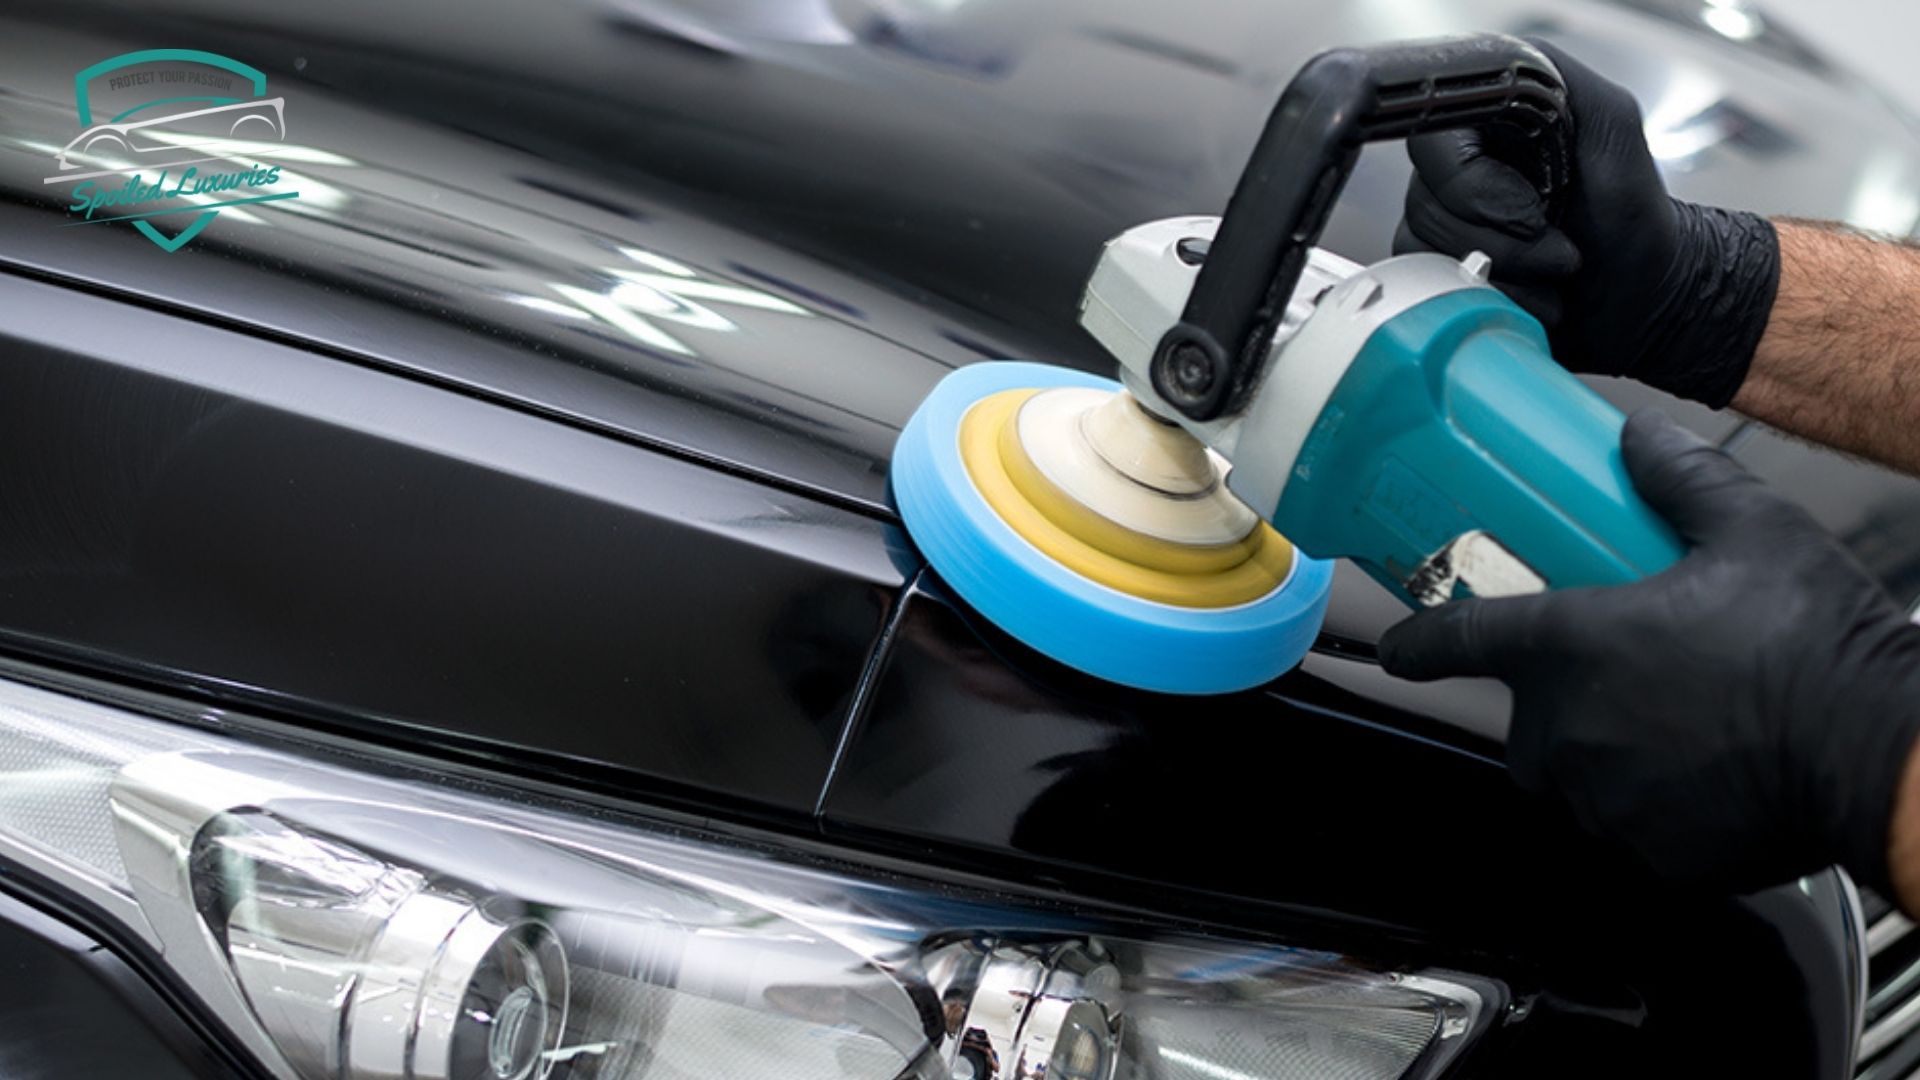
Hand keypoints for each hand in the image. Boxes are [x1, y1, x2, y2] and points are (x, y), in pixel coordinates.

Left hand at [1379, 410, 1919, 893]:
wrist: (1881, 751)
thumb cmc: (1815, 642)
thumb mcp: (1751, 530)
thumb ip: (1680, 478)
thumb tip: (1634, 436)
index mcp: (1571, 646)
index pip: (1459, 640)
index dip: (1417, 642)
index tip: (1397, 647)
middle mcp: (1568, 730)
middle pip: (1526, 720)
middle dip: (1559, 702)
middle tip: (1629, 679)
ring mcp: (1603, 800)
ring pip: (1573, 778)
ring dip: (1606, 755)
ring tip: (1680, 724)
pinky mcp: (1648, 855)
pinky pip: (1625, 828)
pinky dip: (1652, 808)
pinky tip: (1708, 775)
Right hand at [1394, 39, 1779, 408]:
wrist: (1638, 296)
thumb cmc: (1633, 223)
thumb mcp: (1617, 132)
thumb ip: (1569, 87)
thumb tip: (1507, 80)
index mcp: (1491, 120)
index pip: (1434, 139)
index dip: (1473, 185)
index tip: (1531, 212)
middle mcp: (1456, 163)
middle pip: (1427, 202)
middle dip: (1501, 240)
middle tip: (1557, 244)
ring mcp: (1441, 217)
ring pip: (1424, 247)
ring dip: (1501, 273)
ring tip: (1550, 272)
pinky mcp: (1437, 266)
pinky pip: (1428, 284)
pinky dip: (1486, 298)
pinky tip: (1527, 293)